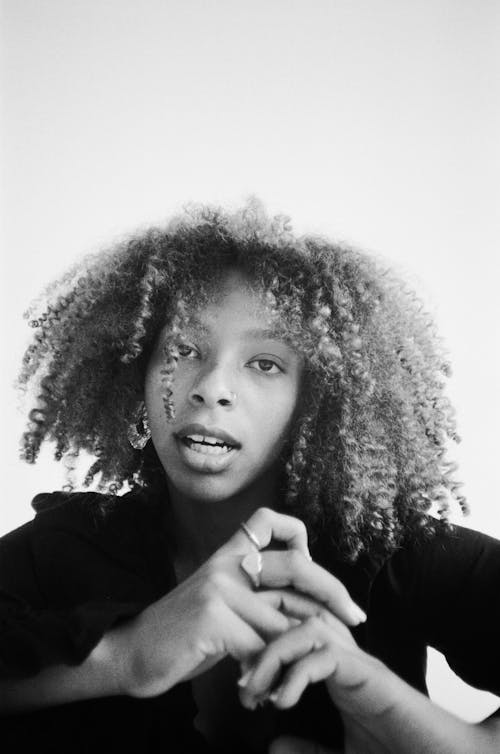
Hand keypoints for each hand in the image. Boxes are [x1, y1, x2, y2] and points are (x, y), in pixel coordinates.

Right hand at [106, 507, 365, 698]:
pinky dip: (267, 675)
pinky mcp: (213, 618)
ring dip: (295, 654)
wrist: (130, 651)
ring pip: (283, 619)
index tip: (315, 565)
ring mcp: (220, 588)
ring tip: (294, 679)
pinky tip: (258, 692)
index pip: (268, 520)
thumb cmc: (184, 634)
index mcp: (228, 555)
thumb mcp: (222, 602)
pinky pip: (261, 648)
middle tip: (356, 618)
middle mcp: (226, 563)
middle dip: (333, 593)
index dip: (299, 535)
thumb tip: (310, 608)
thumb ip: (257, 596)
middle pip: (296, 567)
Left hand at [240, 615, 499, 752]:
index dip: (263, 647)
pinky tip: (283, 700)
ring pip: (307, 628)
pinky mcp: (370, 675)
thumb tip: (274, 745)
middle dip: (261, 641)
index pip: (295, 633)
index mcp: (337, 670)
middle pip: (297, 619)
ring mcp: (358, 662)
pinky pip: (326, 656)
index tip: (240, 682)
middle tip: (240, 683)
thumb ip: (309, 750)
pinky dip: (297, 673)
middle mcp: (346, 657)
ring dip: (274, 653)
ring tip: (254, 689)